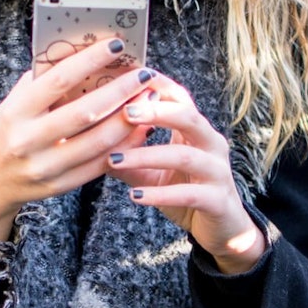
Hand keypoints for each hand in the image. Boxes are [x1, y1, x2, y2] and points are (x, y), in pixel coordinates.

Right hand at [0, 38, 154, 271]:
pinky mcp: (60, 185)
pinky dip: (124, 145)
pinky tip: (139, 128)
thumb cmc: (6, 133)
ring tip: (148, 99)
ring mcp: (45, 166)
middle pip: (85, 112)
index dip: (90, 61)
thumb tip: (83, 53)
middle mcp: (28, 140)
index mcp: (15, 112)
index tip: (117, 45)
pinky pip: (100, 164)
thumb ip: (42, 82)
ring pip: (99, 142)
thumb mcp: (13, 104)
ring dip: (129, 118)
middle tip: (145, 74)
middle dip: (121, 90)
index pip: (58, 81)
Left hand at [107, 73, 265, 273]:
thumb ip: (126, 154)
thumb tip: (86, 139)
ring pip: (184, 156)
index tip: (124, 80)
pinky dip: (160, 194)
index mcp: (195, 130)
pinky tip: (134, 195)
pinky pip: (189, 195)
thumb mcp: (150, 171)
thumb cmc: (182, 190)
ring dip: (147, 156)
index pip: (179, 98)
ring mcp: (218, 171)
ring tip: (115, 159)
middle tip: (123, 113)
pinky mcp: (218, 200)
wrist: (220, 228)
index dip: (155, 86)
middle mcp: (211, 144)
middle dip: (155, 112)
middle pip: (188, 117)